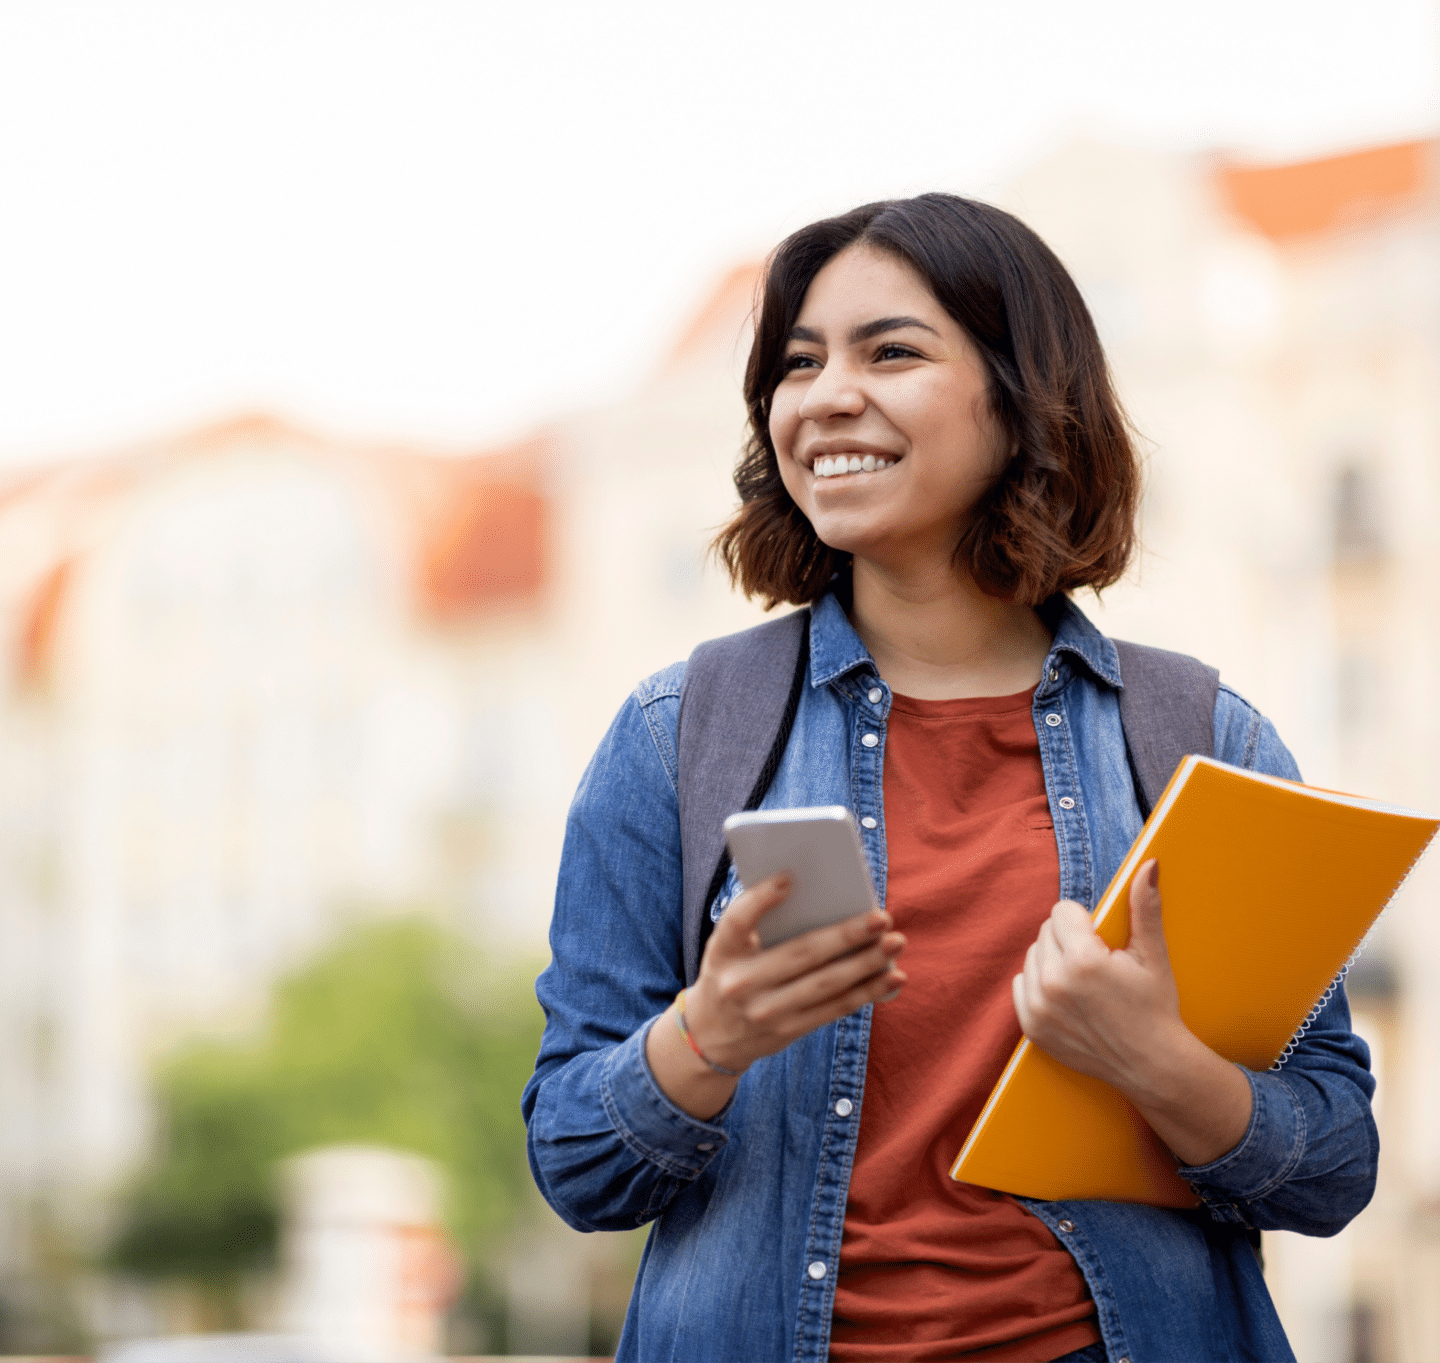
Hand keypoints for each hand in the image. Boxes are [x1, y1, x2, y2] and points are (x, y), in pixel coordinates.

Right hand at [646, 874, 905, 1118]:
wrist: (710, 1035)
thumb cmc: (731, 971)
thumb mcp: (729, 947)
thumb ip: (760, 923)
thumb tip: (825, 900)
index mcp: (722, 951)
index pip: (737, 920)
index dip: (761, 899)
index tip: (789, 877)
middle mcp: (741, 983)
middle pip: (800, 954)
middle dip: (846, 935)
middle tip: (882, 917)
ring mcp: (766, 1012)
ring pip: (826, 985)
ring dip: (867, 964)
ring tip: (895, 943)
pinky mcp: (788, 1031)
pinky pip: (834, 1008)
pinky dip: (867, 992)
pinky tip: (892, 977)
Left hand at [1012, 860, 1252, 1166]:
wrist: (1151, 1066)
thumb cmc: (1155, 1007)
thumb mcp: (1153, 955)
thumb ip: (1144, 906)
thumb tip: (1148, 864)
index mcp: (1083, 960)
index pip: (1062, 910)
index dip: (1085, 921)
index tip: (1103, 941)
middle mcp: (1054, 982)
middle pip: (1046, 930)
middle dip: (1069, 939)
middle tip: (1097, 963)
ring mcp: (1038, 1007)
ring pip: (1033, 955)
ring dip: (1053, 960)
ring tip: (1084, 981)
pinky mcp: (1030, 1026)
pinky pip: (1021, 983)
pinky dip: (1039, 984)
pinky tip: (1067, 996)